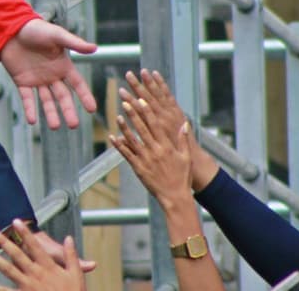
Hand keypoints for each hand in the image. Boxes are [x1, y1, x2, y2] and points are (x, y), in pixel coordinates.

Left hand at [0, 19, 97, 128]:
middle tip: (74, 125)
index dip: (85, 96)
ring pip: (46, 100)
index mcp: (63, 66)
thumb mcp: (57, 35)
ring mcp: (37, 80)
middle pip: (63, 96)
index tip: (92, 110)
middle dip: (68, 110)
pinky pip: (27, 98)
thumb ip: (75, 43)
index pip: (77, 84)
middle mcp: (52, 76)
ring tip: (55, 127)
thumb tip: (95, 48)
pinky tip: (32, 120)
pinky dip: (30, 109)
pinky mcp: (22, 81)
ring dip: (51, 113)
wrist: (11, 28)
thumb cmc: (36, 29)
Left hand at [0, 220, 87, 290]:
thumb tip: (69, 239)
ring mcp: (27, 286)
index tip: (15, 221)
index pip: (35, 246)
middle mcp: (36, 274)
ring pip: (8, 270)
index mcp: (48, 267)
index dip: (25, 233)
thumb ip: (72, 256)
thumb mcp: (76, 275)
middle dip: (4, 242)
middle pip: (17, 255)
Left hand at [108, 85, 190, 206]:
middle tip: (126, 101)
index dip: (147, 112)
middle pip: (142, 129)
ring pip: (132, 140)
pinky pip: (126, 155)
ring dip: (124, 127)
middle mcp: (155, 150)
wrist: (174, 197)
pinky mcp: (138, 168)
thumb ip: (183, 140)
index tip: (141, 100)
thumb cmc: (182, 177)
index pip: (155, 125)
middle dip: (133, 114)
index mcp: (166, 146)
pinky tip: (112, 137)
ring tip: (118, 116)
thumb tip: (184, 124)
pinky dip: (119, 146)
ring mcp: (145, 159)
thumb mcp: (186, 157)